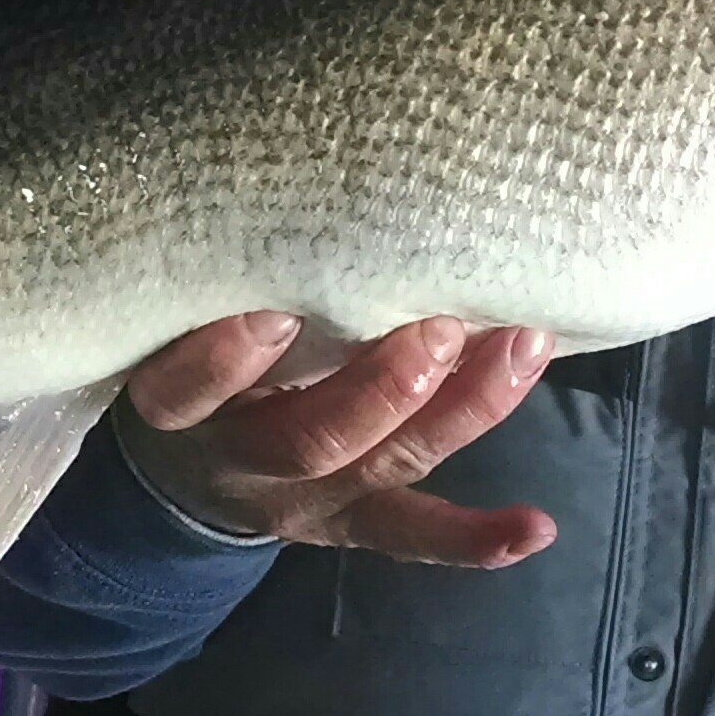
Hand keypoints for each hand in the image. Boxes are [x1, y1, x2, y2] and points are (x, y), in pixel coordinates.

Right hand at [116, 313, 558, 568]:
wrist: (186, 467)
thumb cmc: (195, 354)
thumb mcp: (178, 323)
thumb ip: (230, 273)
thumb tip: (320, 176)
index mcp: (182, 405)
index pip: (184, 392)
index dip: (226, 361)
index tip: (275, 311)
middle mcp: (243, 459)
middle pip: (310, 440)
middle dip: (382, 389)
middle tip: (438, 328)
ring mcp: (303, 501)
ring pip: (381, 468)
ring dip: (459, 413)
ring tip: (521, 351)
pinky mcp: (349, 525)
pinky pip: (412, 536)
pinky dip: (476, 538)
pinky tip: (536, 527)